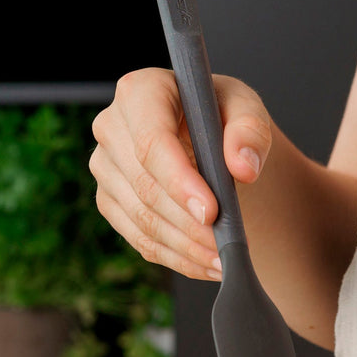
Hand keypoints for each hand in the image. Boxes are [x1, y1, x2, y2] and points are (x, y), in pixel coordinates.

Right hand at [90, 68, 272, 280]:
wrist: (209, 142)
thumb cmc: (223, 118)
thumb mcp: (246, 110)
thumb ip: (250, 130)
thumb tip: (243, 165)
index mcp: (140, 92)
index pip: (151, 142)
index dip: (180, 181)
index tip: (212, 211)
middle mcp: (111, 127)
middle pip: (146, 188)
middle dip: (190, 224)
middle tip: (228, 244)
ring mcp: (106, 169)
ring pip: (143, 220)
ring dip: (187, 247)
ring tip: (225, 259)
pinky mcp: (111, 203)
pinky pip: (141, 241)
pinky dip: (178, 258)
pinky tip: (209, 265)